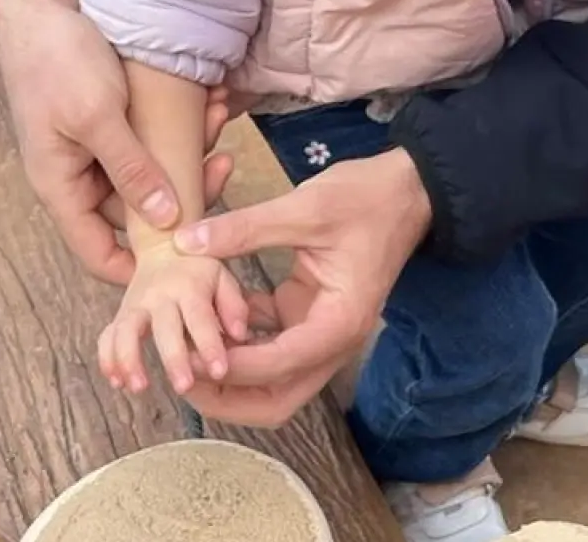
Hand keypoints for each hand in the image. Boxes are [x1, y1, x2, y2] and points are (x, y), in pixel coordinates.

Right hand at [0, 0, 229, 284]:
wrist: (40, 1)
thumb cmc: (55, 59)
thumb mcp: (97, 116)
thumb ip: (131, 170)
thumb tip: (165, 220)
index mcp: (61, 187)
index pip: (99, 254)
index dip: (140, 267)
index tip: (189, 259)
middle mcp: (79, 176)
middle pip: (138, 212)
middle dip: (185, 190)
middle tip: (224, 163)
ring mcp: (96, 149)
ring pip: (153, 172)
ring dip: (189, 149)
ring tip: (218, 116)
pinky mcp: (114, 122)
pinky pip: (153, 138)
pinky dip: (180, 125)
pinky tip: (208, 100)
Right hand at [101, 251, 252, 394]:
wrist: (162, 247)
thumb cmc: (199, 271)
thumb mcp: (223, 278)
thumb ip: (234, 305)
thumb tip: (239, 334)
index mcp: (190, 287)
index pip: (201, 318)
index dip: (210, 345)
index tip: (220, 371)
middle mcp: (160, 296)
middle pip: (164, 328)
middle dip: (173, 358)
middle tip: (184, 387)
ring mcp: (135, 305)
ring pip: (126, 331)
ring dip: (130, 360)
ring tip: (138, 388)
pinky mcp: (120, 314)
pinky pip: (107, 336)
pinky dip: (107, 358)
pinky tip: (116, 382)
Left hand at [173, 149, 432, 426]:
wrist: (407, 189)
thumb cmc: (367, 198)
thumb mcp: (305, 207)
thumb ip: (245, 227)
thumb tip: (186, 242)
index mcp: (339, 323)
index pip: (277, 367)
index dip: (227, 367)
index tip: (185, 356)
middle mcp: (333, 340)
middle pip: (276, 399)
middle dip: (228, 398)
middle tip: (180, 377)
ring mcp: (321, 331)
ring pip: (272, 380)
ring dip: (230, 375)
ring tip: (183, 353)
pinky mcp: (308, 314)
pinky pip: (269, 344)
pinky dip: (238, 341)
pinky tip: (205, 320)